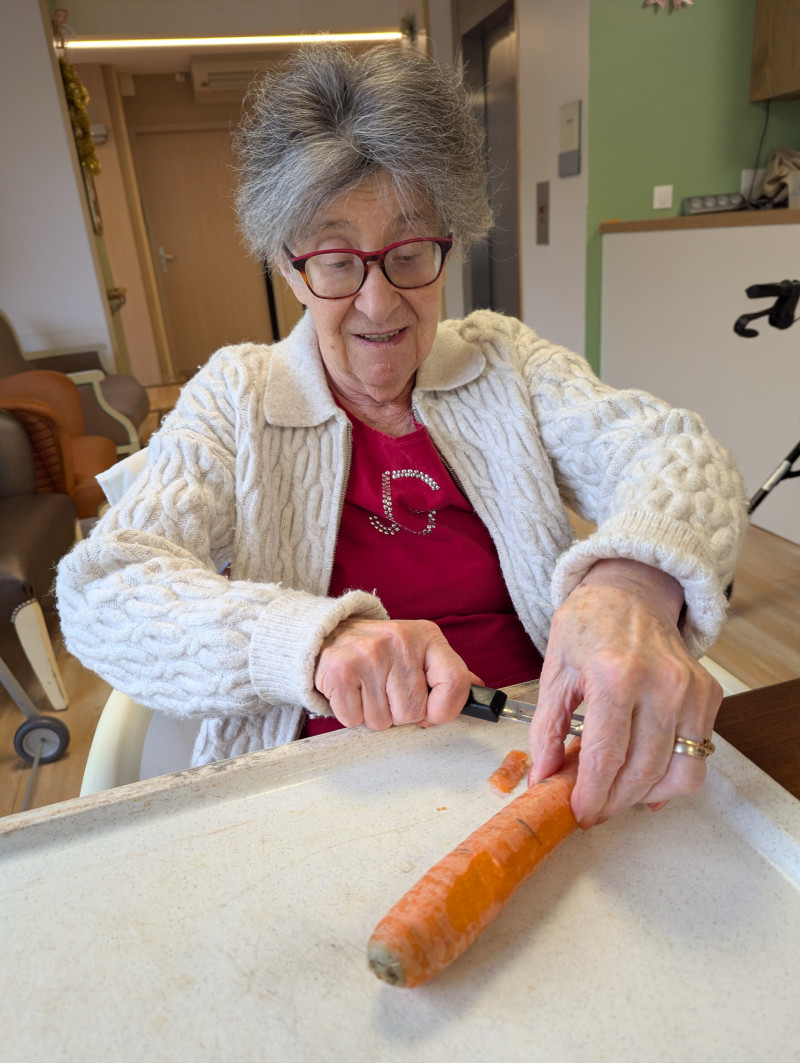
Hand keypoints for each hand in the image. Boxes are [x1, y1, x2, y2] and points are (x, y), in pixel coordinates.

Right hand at [314, 617, 471, 729]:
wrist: (329, 633)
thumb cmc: (380, 649)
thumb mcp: (418, 650)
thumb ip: (447, 672)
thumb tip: (480, 693)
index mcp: (426, 636)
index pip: (455, 682)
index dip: (445, 710)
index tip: (431, 714)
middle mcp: (399, 641)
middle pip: (413, 712)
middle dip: (400, 713)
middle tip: (386, 691)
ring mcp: (368, 654)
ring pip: (383, 721)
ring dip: (374, 715)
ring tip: (367, 689)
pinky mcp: (340, 671)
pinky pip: (355, 719)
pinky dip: (351, 714)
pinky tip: (351, 692)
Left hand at [529, 559, 721, 827]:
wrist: (631, 591)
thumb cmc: (589, 625)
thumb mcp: (554, 670)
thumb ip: (546, 728)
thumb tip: (542, 777)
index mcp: (615, 675)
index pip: (607, 756)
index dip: (592, 794)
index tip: (580, 813)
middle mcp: (660, 683)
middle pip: (643, 771)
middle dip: (615, 802)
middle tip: (594, 810)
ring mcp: (690, 690)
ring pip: (678, 772)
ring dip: (645, 795)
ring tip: (617, 794)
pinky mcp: (707, 694)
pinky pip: (697, 754)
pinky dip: (672, 775)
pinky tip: (644, 774)